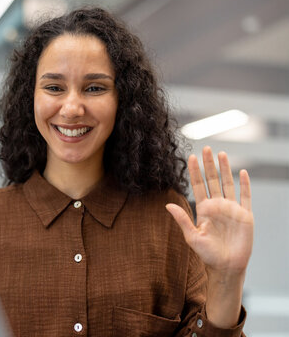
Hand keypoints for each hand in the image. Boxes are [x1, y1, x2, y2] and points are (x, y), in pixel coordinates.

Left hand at [166, 146, 253, 275]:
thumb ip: (182, 220)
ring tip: (221, 154)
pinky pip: (246, 197)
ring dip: (225, 169)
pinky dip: (245, 185)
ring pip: (228, 184)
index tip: (190, 157)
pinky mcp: (245, 215)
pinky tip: (242, 172)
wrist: (226, 266)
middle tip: (206, 148)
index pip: (198, 186)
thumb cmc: (207, 254)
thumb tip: (167, 204)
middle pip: (212, 180)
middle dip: (209, 164)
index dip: (195, 172)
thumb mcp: (192, 236)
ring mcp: (232, 209)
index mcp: (204, 209)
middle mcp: (217, 206)